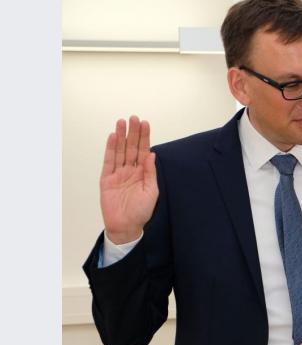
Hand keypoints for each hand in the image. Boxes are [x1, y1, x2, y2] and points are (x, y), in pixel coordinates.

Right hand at [100, 116, 158, 243]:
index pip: (143, 151)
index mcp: (142, 173)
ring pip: (120, 151)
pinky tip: (113, 138)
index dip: (144, 137)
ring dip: (121, 137)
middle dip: (133, 133)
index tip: (145, 124)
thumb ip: (150, 172)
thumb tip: (152, 154)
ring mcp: (118, 174)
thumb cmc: (141, 211)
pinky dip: (110, 149)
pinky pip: (109, 161)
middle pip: (131, 147)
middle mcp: (130, 170)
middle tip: (134, 118)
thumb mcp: (151, 191)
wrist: (126, 226)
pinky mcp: (107, 179)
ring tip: (122, 122)